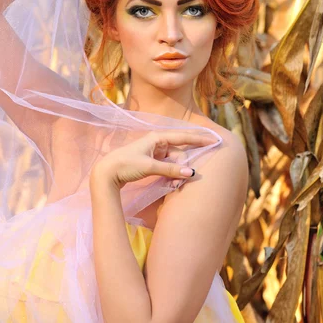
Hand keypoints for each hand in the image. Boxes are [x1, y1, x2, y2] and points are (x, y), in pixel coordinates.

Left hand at [90, 130, 215, 189]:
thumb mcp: (149, 167)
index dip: (200, 139)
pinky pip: (167, 166)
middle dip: (183, 165)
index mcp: (157, 138)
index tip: (215, 140)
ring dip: (177, 172)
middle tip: (182, 181)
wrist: (107, 173)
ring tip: (175, 185)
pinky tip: (171, 182)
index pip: (183, 136)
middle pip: (179, 152)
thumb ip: (170, 169)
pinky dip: (171, 173)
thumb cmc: (126, 165)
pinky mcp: (151, 161)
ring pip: (174, 160)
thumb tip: (190, 173)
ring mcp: (154, 152)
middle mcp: (157, 142)